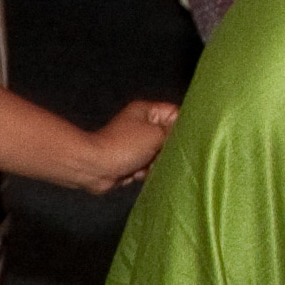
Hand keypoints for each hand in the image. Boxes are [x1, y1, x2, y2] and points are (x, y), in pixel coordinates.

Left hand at [59, 98, 178, 191]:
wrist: (95, 168)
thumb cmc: (123, 147)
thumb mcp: (156, 134)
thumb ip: (176, 133)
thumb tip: (188, 137)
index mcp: (148, 111)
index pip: (177, 114)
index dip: (184, 128)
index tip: (187, 140)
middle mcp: (143, 126)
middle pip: (170, 138)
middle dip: (168, 150)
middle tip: (162, 154)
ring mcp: (137, 145)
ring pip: (162, 155)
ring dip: (157, 164)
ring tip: (147, 165)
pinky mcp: (133, 162)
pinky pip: (150, 167)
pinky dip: (147, 172)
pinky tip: (138, 173)